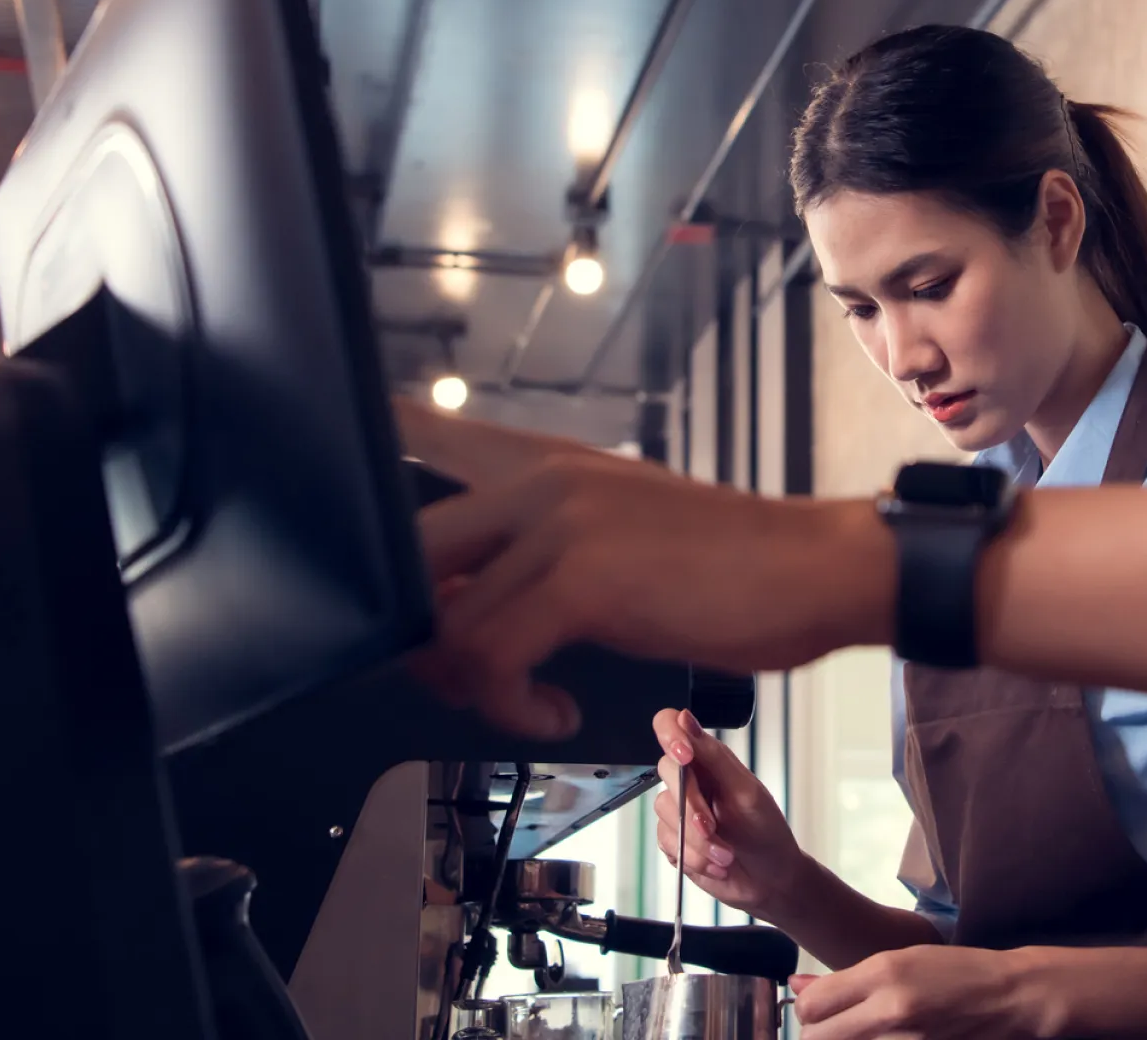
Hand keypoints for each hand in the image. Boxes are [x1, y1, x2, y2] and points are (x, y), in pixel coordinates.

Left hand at [394, 400, 895, 737]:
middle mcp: (540, 478)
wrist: (816, 568)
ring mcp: (559, 522)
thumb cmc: (725, 567)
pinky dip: (511, 707)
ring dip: (467, 685)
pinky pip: (492, 655)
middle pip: (406, 550)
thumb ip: (532, 558)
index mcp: (542, 463)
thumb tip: (456, 611)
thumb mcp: (614, 541)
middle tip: (456, 676)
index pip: (420, 433)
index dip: (357, 468)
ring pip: (442, 617)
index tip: (330, 505)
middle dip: (410, 635)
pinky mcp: (584, 577)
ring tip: (522, 702)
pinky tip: (556, 713)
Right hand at [652, 709, 812, 921]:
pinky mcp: (673, 840)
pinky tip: (715, 863)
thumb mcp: (745, 791)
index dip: (670, 735)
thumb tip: (685, 718)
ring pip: (664, 812)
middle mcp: (689, 780)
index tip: (684, 757)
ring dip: (697, 840)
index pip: (671, 726)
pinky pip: (667, 842)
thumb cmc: (766, 831)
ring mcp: (679, 811)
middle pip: (665, 771)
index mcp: (708, 759)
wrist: (771, 881)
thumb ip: (713, 756)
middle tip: (713, 828)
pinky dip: (693, 856)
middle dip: (691, 806)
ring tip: (725, 854)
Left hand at [791, 946, 1053, 1039]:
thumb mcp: (901, 960)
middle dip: (820, 1034)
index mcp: (883, 974)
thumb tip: (797, 988)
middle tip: (840, 1027)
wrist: (1011, 998)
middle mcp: (890, 1011)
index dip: (810, 1010)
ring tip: (863, 1033)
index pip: (811, 1006)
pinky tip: (881, 1039)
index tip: (822, 1010)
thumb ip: (846, 979)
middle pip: (816, 1038)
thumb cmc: (955, 972)